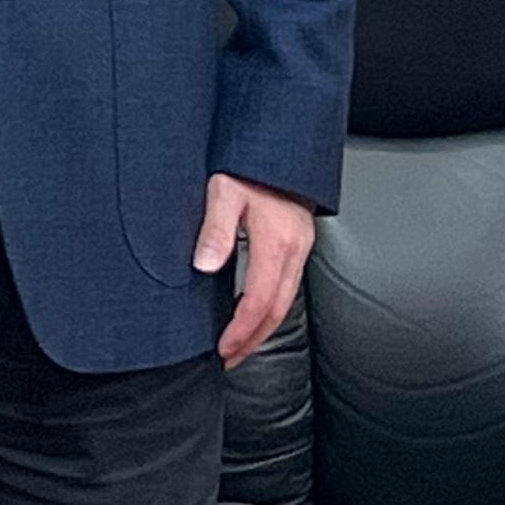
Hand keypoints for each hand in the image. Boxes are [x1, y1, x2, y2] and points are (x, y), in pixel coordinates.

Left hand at [197, 175, 316, 366]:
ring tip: (241, 344)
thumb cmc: (249, 165)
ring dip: (264, 327)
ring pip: (287, 301)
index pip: (260, 301)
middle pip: (278, 310)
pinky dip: (271, 307)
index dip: (242, 331)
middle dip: (254, 340)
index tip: (224, 348)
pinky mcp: (299, 243)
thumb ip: (214, 229)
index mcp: (276, 242)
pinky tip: (255, 312)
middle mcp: (294, 250)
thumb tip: (204, 267)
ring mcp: (300, 248)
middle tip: (231, 358)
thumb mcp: (223, 190)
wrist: (281, 147)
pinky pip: (288, 286)